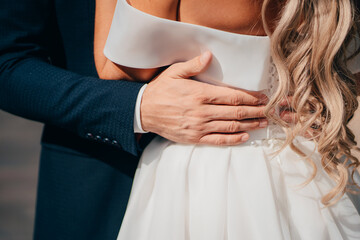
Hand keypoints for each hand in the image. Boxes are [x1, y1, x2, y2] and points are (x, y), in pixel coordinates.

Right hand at [140, 52, 268, 145]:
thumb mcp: (174, 73)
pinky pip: (218, 140)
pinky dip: (233, 139)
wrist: (144, 111)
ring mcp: (199, 127)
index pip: (232, 97)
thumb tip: (209, 56)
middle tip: (269, 111)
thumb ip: (193, 65)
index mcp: (200, 94)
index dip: (250, 97)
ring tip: (262, 123)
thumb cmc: (160, 90)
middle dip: (255, 111)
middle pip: (236, 113)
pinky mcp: (194, 138)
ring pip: (230, 127)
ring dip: (249, 125)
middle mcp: (202, 112)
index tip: (263, 97)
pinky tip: (244, 137)